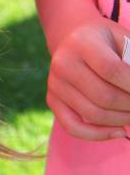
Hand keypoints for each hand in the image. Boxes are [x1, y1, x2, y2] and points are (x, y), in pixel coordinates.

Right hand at [47, 16, 129, 140]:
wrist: (74, 39)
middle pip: (104, 96)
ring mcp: (55, 83)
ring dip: (122, 120)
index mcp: (82, 43)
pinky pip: (73, 126)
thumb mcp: (123, 39)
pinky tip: (119, 131)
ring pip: (93, 114)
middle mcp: (63, 63)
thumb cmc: (108, 42)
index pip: (112, 70)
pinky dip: (99, 135)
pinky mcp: (52, 99)